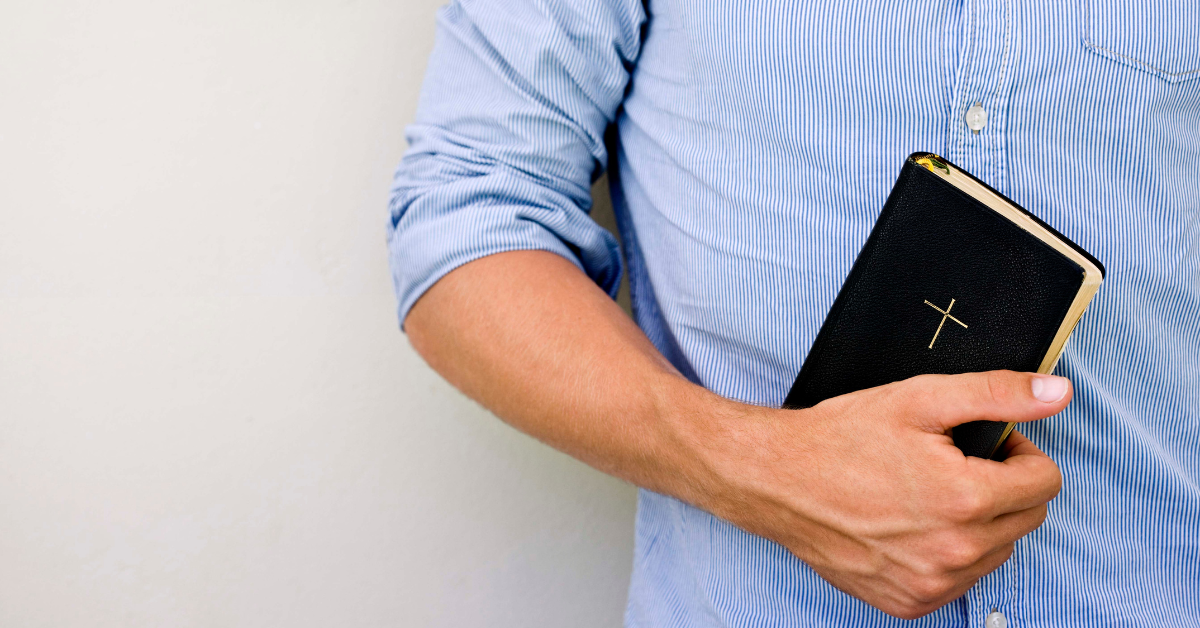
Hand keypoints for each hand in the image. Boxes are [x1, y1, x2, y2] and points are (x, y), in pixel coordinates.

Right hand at [683, 371, 1067, 618]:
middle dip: (1003, 488)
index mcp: (966, 499)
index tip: (989, 445)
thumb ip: (996, 395)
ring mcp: (931, 584)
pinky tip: (911, 526)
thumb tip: (1056, 394)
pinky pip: (959, 582)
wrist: (776, 480)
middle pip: (1027, 519)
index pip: (1046, 482)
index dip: (1021, 454)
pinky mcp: (908, 603)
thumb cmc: (839, 438)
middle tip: (953, 464)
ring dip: (979, 524)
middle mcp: (955, 552)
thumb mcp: (920, 399)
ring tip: (927, 495)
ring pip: (996, 553)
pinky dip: (948, 555)